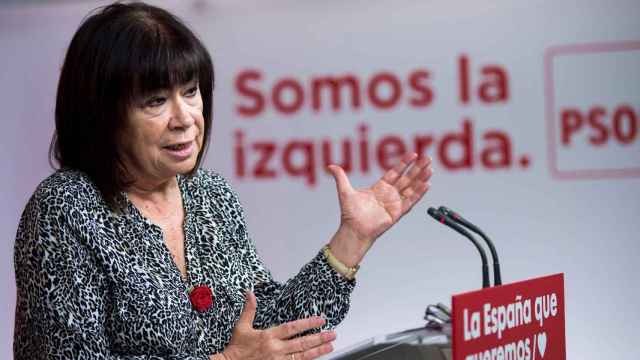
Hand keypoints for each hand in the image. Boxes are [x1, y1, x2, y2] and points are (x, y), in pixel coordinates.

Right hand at [221, 292, 335, 359]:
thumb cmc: (236, 348)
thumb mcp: (241, 327)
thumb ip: (249, 310)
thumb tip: (250, 292)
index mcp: (269, 336)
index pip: (292, 328)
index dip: (308, 324)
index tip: (320, 320)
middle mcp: (276, 349)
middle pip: (302, 343)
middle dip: (319, 338)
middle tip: (332, 333)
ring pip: (302, 356)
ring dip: (318, 351)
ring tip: (330, 346)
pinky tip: (316, 359)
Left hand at [327, 153, 431, 265]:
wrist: (353, 230)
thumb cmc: (350, 213)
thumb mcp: (345, 191)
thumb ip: (340, 177)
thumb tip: (330, 166)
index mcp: (380, 188)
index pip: (395, 172)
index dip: (404, 163)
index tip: (413, 154)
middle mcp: (390, 194)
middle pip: (407, 178)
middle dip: (418, 169)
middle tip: (428, 158)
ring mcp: (395, 203)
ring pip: (411, 188)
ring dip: (421, 178)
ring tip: (430, 168)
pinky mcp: (397, 212)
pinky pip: (411, 201)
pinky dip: (419, 193)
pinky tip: (427, 184)